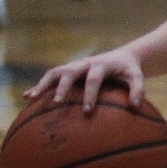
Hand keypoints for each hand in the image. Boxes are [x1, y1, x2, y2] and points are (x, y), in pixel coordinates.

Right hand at [25, 47, 146, 112]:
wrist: (122, 56)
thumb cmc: (129, 69)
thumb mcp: (137, 76)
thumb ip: (138, 89)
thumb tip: (136, 106)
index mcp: (100, 65)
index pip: (94, 79)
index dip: (90, 94)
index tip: (88, 111)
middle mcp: (84, 63)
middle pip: (69, 73)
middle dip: (62, 87)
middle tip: (56, 103)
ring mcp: (73, 66)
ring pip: (55, 73)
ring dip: (43, 84)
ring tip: (32, 98)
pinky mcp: (68, 70)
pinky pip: (51, 76)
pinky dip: (39, 85)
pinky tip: (27, 97)